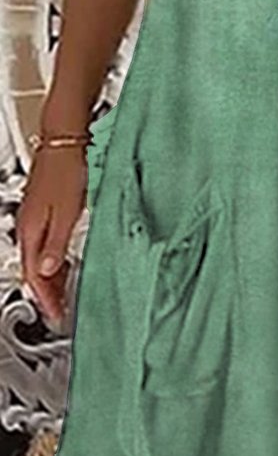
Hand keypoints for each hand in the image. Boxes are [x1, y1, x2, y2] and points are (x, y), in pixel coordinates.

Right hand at [16, 147, 87, 324]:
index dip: (45, 298)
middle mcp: (29, 226)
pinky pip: (46, 245)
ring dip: (50, 278)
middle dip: (47, 293)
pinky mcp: (46, 211)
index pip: (32, 275)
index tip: (56, 314)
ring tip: (64, 294)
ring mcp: (36, 218)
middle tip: (60, 310)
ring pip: (39, 258)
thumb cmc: (68, 169)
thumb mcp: (67, 212)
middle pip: (34, 270)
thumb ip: (56, 244)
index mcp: (31, 229)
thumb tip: (45, 270)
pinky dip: (53, 260)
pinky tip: (64, 264)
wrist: (66, 141)